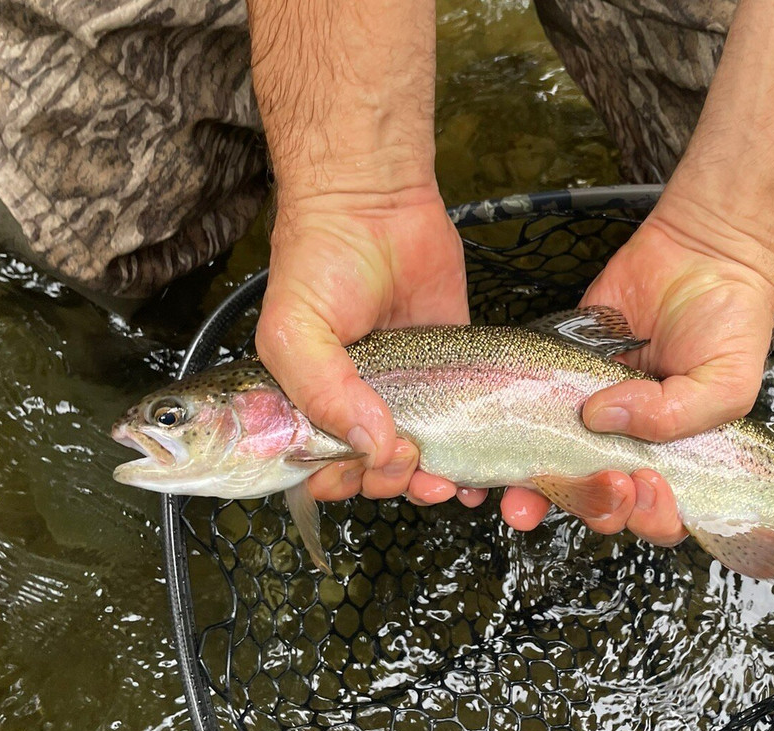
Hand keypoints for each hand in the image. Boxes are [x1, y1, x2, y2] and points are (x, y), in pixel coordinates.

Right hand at [256, 188, 478, 505]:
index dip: (342, 480)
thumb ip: (323, 393)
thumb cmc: (319, 262)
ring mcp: (410, 390)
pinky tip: (478, 478)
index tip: (360, 470)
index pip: (323, 466)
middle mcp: (359, 402)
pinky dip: (472, 463)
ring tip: (445, 479)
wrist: (376, 203)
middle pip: (375, 471)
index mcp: (311, 400)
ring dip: (430, 483)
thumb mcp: (295, 332)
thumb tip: (371, 447)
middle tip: (406, 459)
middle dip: (391, 482)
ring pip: (422, 460)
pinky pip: (465, 427)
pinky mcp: (454, 370)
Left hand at [501, 201, 773, 545]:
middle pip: (606, 505)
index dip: (649, 516)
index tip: (644, 485)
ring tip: (525, 499)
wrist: (700, 253)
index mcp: (681, 460)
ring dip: (539, 496)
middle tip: (602, 481)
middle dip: (596, 509)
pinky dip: (513, 447)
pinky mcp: (559, 384)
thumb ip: (676, 415)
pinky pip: (530, 424)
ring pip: (559, 475)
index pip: (662, 515)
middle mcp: (633, 447)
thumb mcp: (726, 378)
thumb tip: (602, 419)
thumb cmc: (728, 319)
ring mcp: (593, 419)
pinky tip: (504, 456)